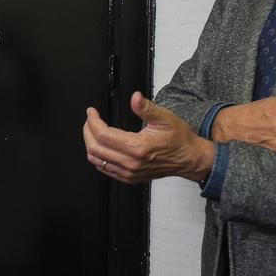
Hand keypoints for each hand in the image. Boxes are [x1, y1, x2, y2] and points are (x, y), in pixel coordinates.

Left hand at [82, 91, 214, 183]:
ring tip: (92, 131)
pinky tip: (100, 146)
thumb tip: (135, 97)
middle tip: (89, 120)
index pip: (103, 135)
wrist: (189, 158)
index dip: (93, 121)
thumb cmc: (178, 139)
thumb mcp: (164, 118)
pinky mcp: (129, 178)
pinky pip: (105, 169)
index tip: (91, 112)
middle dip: (87, 131)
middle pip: (95, 149)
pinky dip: (97, 157)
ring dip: (90, 144)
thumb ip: (146, 108)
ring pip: (96, 161)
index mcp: (137, 148)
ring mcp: (129, 173)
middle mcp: (131, 163)